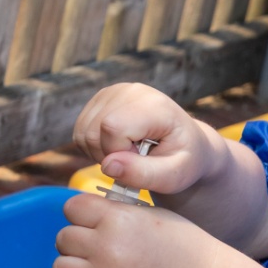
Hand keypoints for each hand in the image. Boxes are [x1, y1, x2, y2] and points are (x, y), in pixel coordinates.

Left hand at [51, 192, 233, 267]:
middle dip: (76, 242)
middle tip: (96, 250)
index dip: (80, 214)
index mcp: (118, 219)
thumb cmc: (179, 243)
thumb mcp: (148, 213)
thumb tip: (78, 215)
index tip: (94, 223)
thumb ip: (112, 212)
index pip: (72, 208)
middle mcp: (108, 248)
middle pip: (63, 239)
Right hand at [72, 82, 225, 197]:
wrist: (187, 145)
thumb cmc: (184, 162)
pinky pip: (80, 131)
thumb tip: (108, 166)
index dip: (119, 154)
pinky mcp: (101, 99)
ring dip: (101, 154)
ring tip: (130, 157)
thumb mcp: (174, 176)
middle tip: (136, 163)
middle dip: (109, 157)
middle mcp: (131, 91)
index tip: (141, 163)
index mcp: (154, 105)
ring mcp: (113, 92)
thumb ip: (143, 173)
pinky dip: (94, 148)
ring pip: (83, 133)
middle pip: (93, 131)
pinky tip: (118, 150)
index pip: (113, 127)